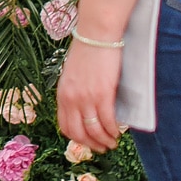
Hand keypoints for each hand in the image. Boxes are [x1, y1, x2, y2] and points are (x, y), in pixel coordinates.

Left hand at [55, 36, 123, 152]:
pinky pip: (108, 121)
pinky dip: (113, 130)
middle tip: (101, 148)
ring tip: (112, 143)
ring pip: (94, 130)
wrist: (96, 33)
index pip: (65, 125)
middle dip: (91, 144)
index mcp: (62, 94)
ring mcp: (86, 97)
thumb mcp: (72, 73)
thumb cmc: (87, 49)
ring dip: (104, 141)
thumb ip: (74, 91)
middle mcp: (71, 98)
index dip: (77, 138)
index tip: (87, 141)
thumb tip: (82, 106)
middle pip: (78, 133)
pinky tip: (118, 132)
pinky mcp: (103, 94)